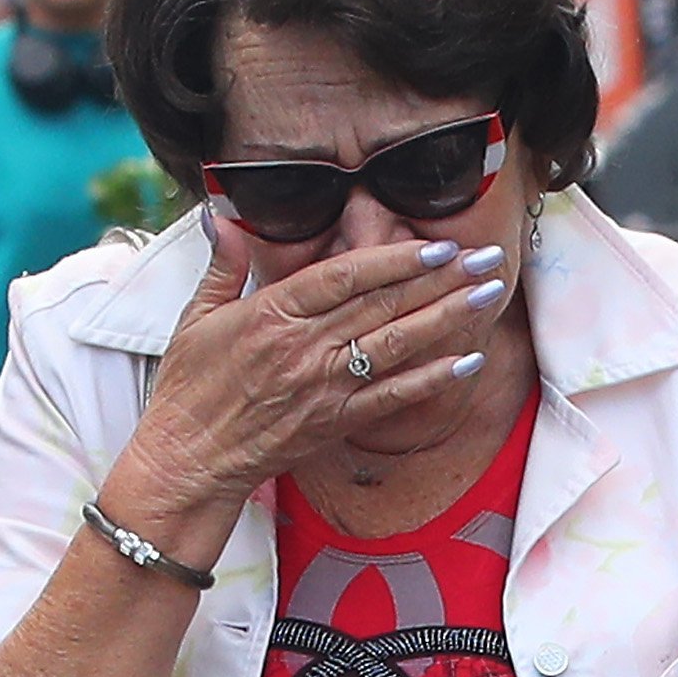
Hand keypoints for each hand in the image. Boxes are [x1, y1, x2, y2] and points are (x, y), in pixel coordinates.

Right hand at [110, 232, 504, 538]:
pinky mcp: (335, 422)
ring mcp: (324, 386)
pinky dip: (431, 378)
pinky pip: (392, 396)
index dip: (396, 258)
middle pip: (384, 303)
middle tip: (486, 256)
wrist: (188, 461)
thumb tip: (223, 215)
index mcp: (272, 313)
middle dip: (441, 278)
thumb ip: (222, 264)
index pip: (347, 275)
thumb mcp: (195, 317)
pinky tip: (467, 359)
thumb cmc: (188, 389)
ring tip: (489, 294)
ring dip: (449, 318)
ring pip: (397, 344)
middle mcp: (305, 347)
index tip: (436, 244)